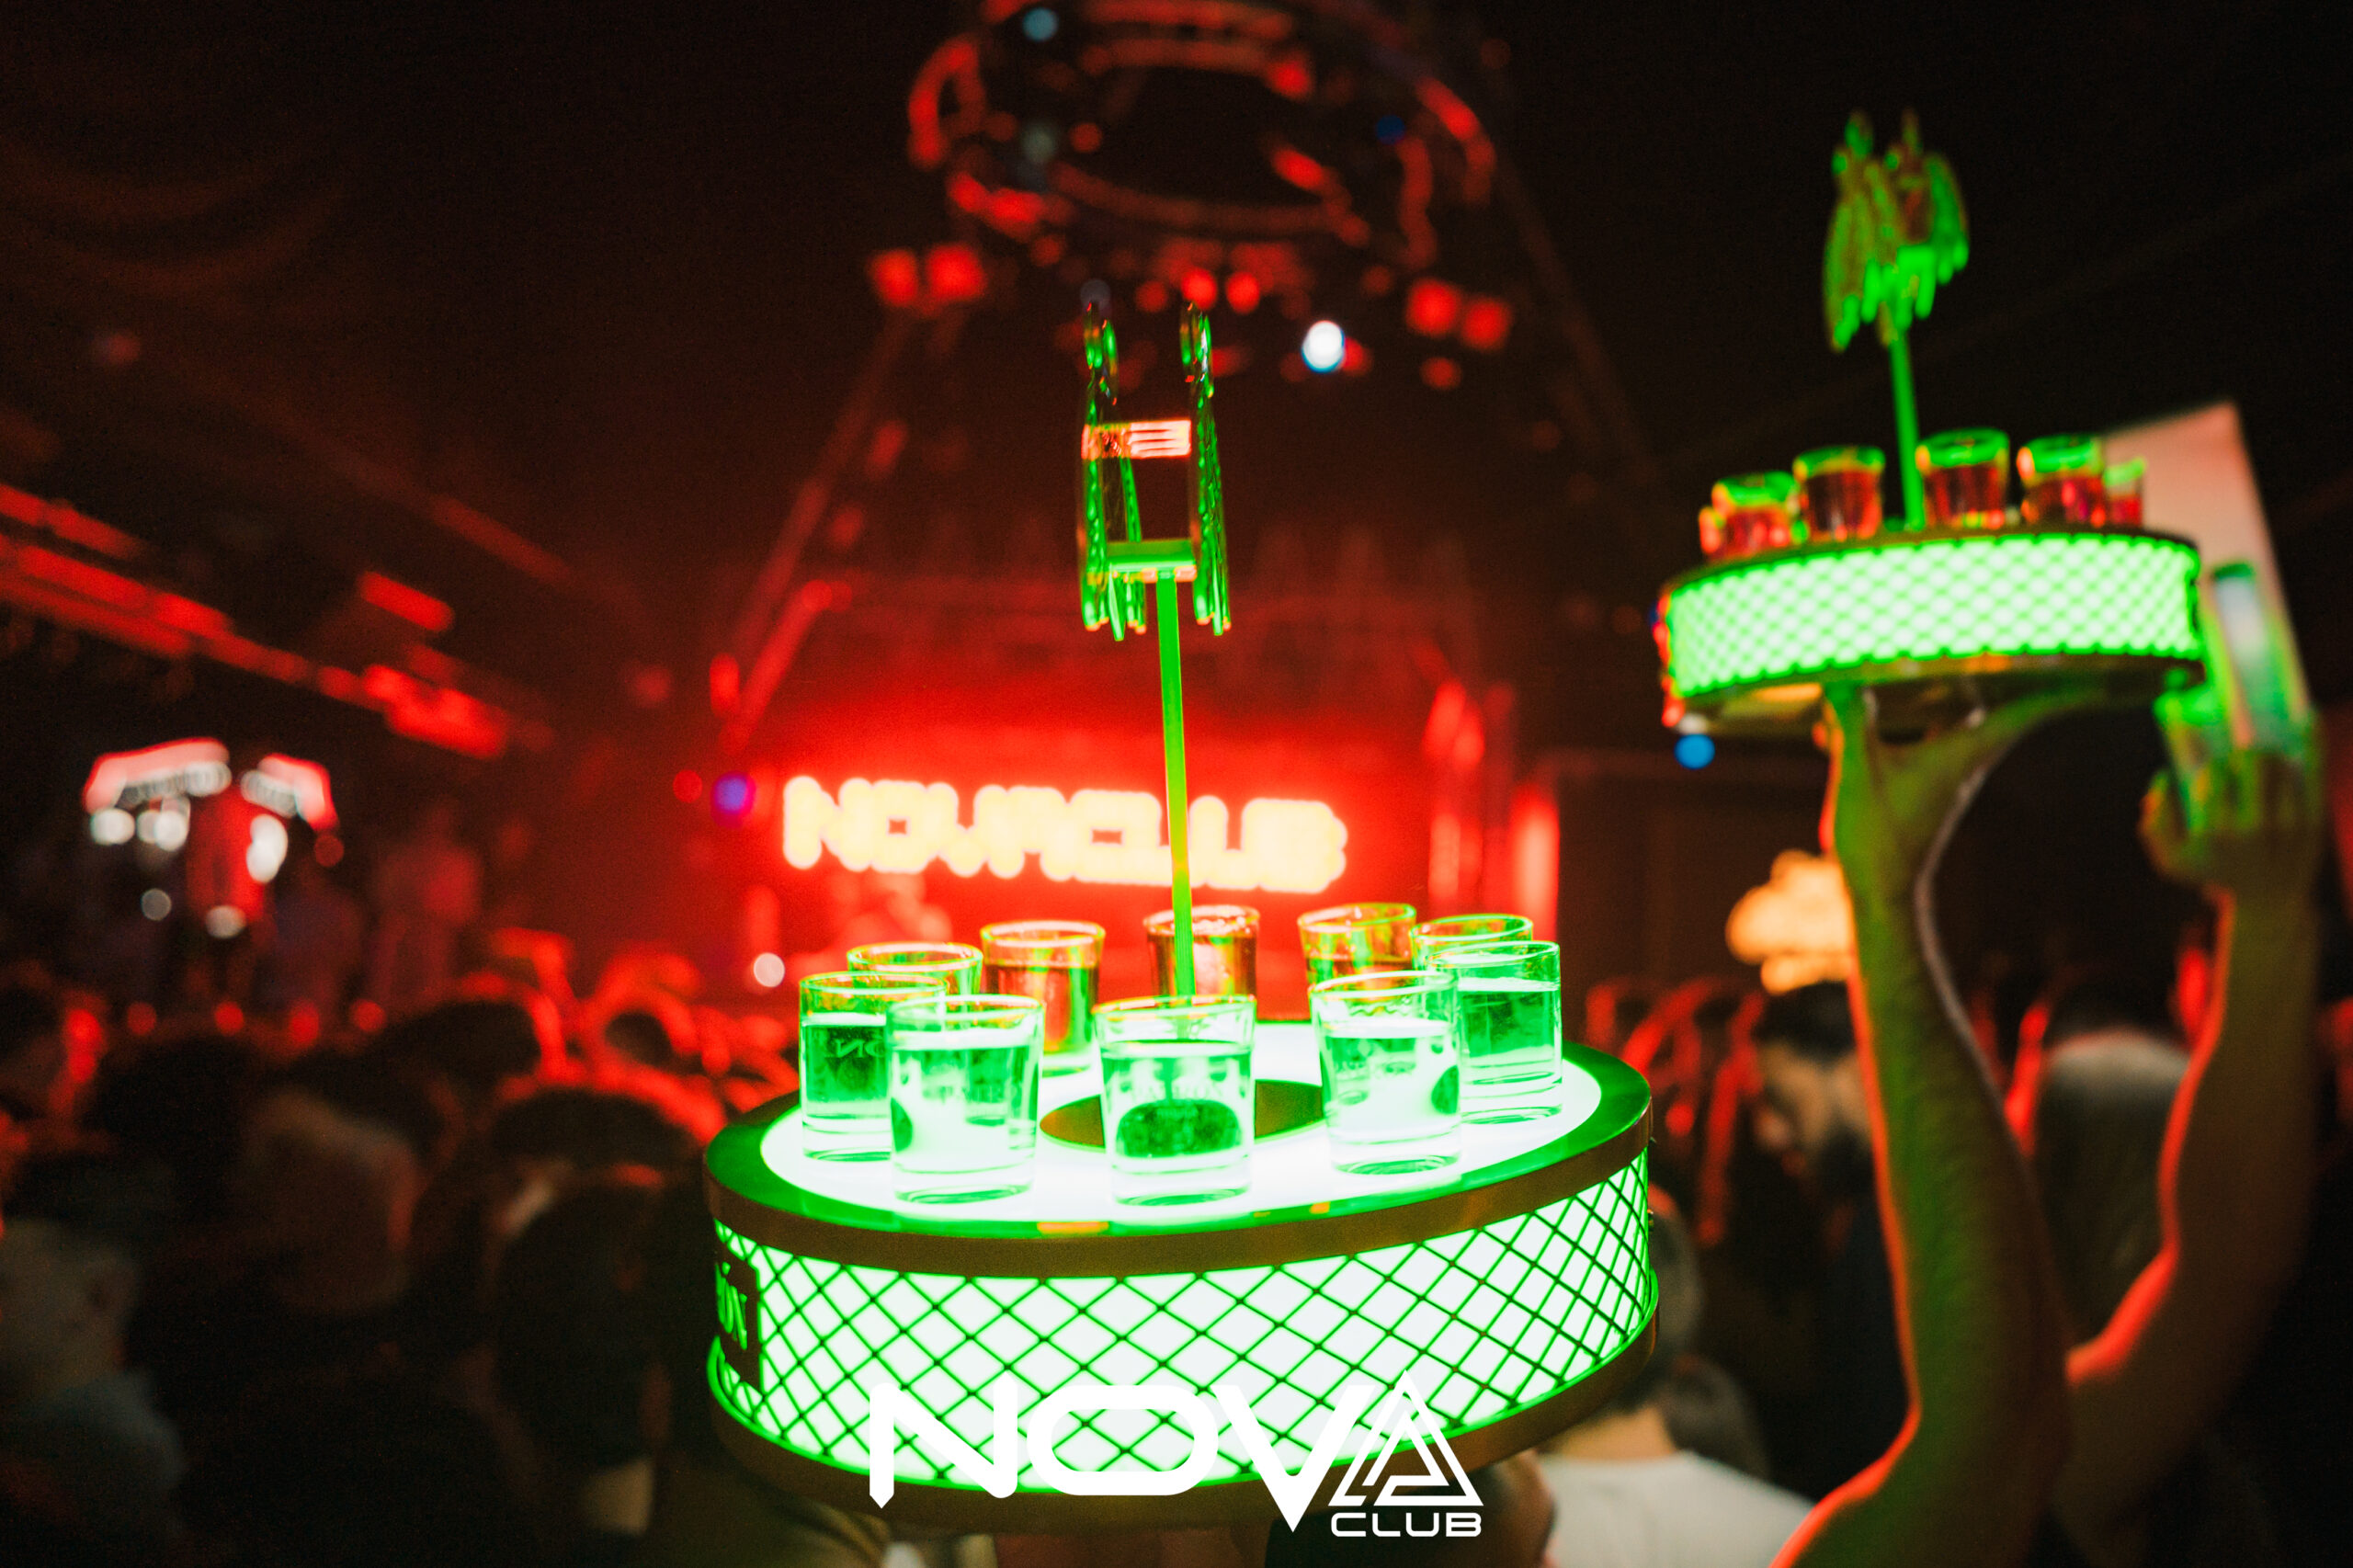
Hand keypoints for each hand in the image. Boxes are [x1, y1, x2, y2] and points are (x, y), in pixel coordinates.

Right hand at [1820, 680, 2108, 898]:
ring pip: (1962, 716)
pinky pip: (1929, 733)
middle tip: (2024, 643)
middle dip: (2011, 671)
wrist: (1880, 889)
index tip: (2110, 674)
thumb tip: (1846, 684)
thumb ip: (1853, 722)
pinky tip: (1871, 708)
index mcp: (1966, 749)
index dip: (2070, 689)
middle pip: (2001, 703)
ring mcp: (1947, 769)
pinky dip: (1913, 714)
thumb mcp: (1859, 771)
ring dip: (1954, 688)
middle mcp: (1966, 756)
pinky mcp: (1925, 780)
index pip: (2032, 711)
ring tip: (1949, 659)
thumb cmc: (1879, 835)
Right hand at [2141, 747, 2323, 909]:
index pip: (2215, 774)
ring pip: (2281, 768)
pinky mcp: (2314, 825)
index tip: (2218, 772)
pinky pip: (2311, 781)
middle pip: (2252, 763)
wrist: (2269, 902)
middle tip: (2244, 761)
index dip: (2216, 766)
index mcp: (2214, 832)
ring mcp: (2287, 826)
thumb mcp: (2172, 861)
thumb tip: (2163, 775)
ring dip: (2272, 761)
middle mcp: (2252, 828)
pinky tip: (2295, 759)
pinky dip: (2304, 763)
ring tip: (2267, 768)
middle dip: (2245, 755)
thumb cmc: (2217, 873)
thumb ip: (2155, 823)